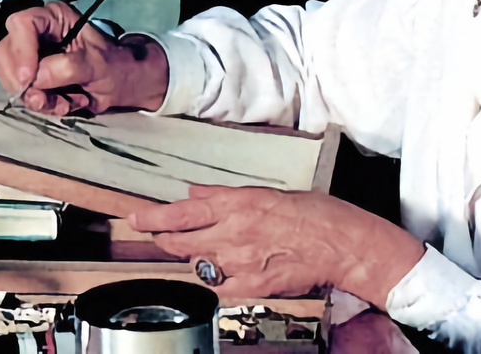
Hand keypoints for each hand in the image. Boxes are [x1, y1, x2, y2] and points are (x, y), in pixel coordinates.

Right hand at [0, 1, 168, 116]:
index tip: (30, 79)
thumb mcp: (99, 65)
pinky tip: (63, 103)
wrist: (118, 84)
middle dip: (23, 82)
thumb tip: (38, 76)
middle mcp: (34, 32)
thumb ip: (70, 67)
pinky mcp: (27, 76)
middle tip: (45, 99)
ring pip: (8, 76)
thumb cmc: (113, 67)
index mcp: (53, 17)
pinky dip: (41, 104)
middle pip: (4, 52)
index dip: (21, 52)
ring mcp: (27, 54)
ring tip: (66, 102)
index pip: (22, 25)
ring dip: (36, 97)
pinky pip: (20, 92)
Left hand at [129, 185, 426, 309]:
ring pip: (198, 265)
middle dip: (163, 239)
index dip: (153, 217)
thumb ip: (226, 195)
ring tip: (211, 250)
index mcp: (238, 204)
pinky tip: (226, 271)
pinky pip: (218, 287)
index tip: (136, 217)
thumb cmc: (317, 215)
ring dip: (197, 258)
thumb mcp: (268, 192)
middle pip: (180, 242)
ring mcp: (240, 262)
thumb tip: (198, 192)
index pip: (181, 212)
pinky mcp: (251, 286)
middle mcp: (234, 233)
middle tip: (157, 235)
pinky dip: (217, 280)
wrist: (344, 245)